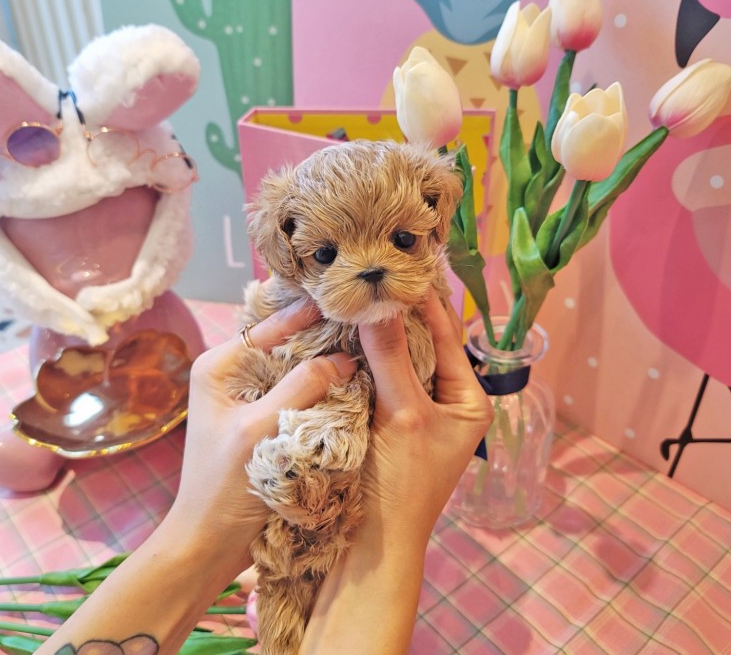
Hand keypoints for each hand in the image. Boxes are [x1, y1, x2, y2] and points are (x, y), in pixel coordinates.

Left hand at [166, 298, 357, 564]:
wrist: (208, 543)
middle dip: (322, 337)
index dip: (309, 314)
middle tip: (365, 323)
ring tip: (366, 347)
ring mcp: (250, 397)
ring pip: (295, 369)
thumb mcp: (261, 430)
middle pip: (285, 344)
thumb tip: (344, 358)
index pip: (271, 326)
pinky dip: (322, 390)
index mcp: (219, 365)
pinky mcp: (266, 419)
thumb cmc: (223, 488)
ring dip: (325, 364)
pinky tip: (352, 383)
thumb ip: (301, 387)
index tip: (348, 300)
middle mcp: (233, 374)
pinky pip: (298, 394)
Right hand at [358, 288, 492, 540]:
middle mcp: (445, 401)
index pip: (447, 338)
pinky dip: (362, 357)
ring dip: (378, 333)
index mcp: (468, 401)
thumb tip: (380, 303)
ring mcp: (413, 409)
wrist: (371, 545)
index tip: (402, 266)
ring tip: (358, 294)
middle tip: (374, 274)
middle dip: (398, 314)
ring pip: (396, 359)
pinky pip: (375, 377)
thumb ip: (393, 358)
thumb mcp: (404, 415)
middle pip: (422, 344)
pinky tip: (344, 332)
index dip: (425, 302)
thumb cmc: (402, 485)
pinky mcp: (384, 418)